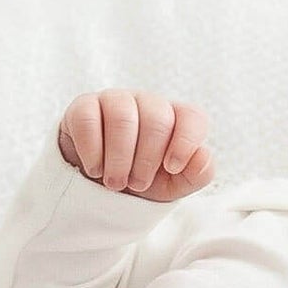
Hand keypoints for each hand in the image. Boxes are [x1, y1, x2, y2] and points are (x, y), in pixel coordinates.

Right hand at [56, 90, 214, 202]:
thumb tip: (203, 156)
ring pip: (122, 116)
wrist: (98, 187)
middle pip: (156, 118)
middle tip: (137, 185)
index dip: (186, 142)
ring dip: (119, 157)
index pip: (192, 117)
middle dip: (147, 159)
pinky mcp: (83, 106)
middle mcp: (147, 104)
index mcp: (175, 119)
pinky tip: (95, 169)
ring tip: (115, 183)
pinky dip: (92, 150)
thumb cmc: (142, 180)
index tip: (172, 168)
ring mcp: (115, 101)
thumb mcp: (173, 186)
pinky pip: (88, 119)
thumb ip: (197, 174)